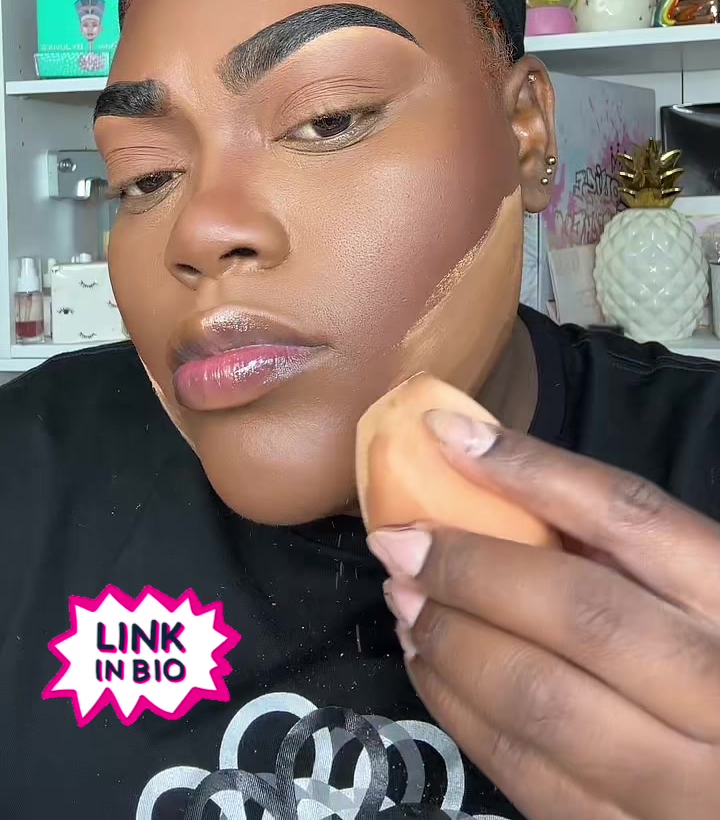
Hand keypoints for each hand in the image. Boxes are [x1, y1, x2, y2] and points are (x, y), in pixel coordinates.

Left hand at [367, 412, 719, 819]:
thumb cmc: (718, 657)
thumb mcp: (701, 583)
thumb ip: (620, 541)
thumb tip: (487, 467)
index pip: (630, 516)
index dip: (531, 470)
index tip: (445, 436)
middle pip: (578, 612)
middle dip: (470, 571)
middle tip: (398, 545)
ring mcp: (684, 781)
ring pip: (539, 702)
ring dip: (451, 644)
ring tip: (405, 603)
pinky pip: (528, 776)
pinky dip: (461, 714)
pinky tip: (432, 670)